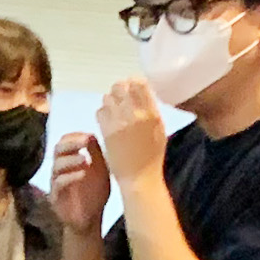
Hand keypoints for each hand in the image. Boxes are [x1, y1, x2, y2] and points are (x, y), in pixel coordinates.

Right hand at [50, 129, 111, 233]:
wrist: (90, 220)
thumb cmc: (95, 194)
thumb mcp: (100, 171)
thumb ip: (96, 154)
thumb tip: (91, 134)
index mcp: (69, 159)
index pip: (64, 141)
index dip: (74, 136)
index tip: (88, 136)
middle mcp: (60, 168)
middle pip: (57, 149)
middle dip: (71, 143)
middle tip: (85, 142)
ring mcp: (56, 182)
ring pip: (57, 165)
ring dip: (71, 159)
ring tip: (86, 160)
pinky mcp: (55, 197)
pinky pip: (59, 183)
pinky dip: (70, 177)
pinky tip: (82, 175)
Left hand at [97, 77, 169, 194]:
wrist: (139, 177)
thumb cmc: (152, 155)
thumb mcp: (159, 130)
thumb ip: (151, 110)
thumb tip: (143, 93)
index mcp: (151, 113)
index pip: (139, 83)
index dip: (133, 82)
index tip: (132, 86)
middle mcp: (134, 115)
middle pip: (120, 86)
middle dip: (119, 89)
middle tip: (121, 96)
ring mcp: (119, 122)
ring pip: (108, 97)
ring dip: (110, 100)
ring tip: (115, 110)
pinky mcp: (106, 131)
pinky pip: (100, 111)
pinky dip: (103, 113)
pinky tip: (108, 120)